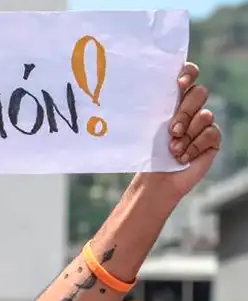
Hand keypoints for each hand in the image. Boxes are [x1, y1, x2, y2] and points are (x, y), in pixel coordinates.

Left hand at [143, 62, 221, 199]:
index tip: (180, 83)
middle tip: (172, 130)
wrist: (156, 179)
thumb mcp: (146, 129)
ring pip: (205, 115)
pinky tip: (183, 157)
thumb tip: (136, 94)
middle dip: (185, 111)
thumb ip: (151, 110)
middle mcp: (191, 108)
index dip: (188, 73)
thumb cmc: (147, 152)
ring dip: (187, 134)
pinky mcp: (212, 139)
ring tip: (173, 149)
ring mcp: (203, 123)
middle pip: (199, 93)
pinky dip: (195, 146)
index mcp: (174, 99)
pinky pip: (211, 133)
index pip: (188, 74)